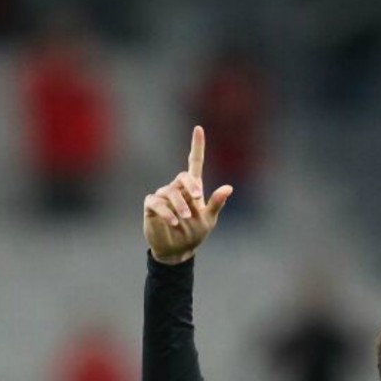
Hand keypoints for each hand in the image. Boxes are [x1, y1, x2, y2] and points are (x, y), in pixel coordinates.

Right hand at [143, 125, 233, 263]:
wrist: (178, 251)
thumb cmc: (194, 234)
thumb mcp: (209, 220)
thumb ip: (216, 203)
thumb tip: (229, 187)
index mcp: (192, 189)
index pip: (194, 163)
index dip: (197, 146)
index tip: (199, 129)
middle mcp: (177, 189)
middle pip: (182, 177)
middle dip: (190, 186)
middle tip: (197, 198)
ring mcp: (163, 196)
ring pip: (170, 192)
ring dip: (179, 205)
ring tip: (184, 219)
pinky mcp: (152, 206)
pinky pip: (156, 202)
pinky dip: (166, 212)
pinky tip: (174, 222)